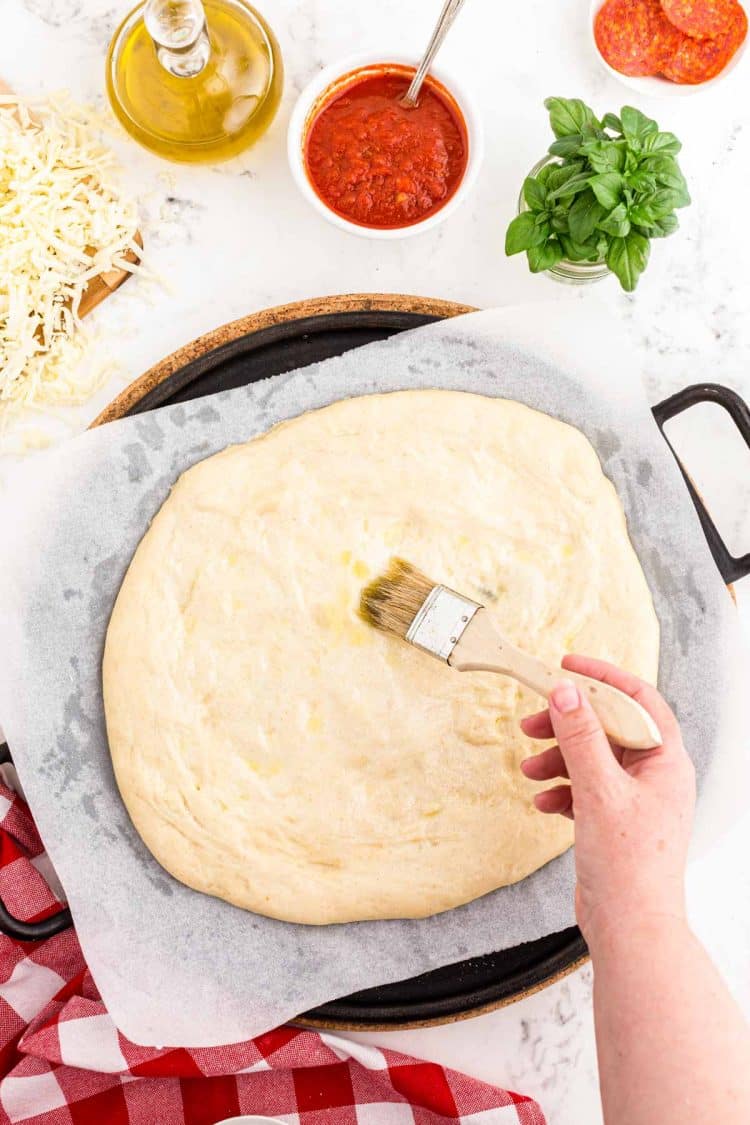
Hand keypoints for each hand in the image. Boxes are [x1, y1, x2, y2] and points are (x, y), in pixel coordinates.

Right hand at [520, 655, 695, 944]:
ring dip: (558, 759)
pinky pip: (585, 790)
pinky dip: (561, 790)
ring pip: (592, 760)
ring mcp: (635, 801)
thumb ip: (580, 738)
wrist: (631, 930)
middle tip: (532, 722)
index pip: (638, 700)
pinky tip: (544, 802)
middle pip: (608, 729)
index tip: (568, 666)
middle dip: (568, 724)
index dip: (603, 678)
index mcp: (666, 762)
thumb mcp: (599, 791)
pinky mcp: (615, 823)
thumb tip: (566, 693)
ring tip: (529, 769)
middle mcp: (655, 777)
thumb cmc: (629, 867)